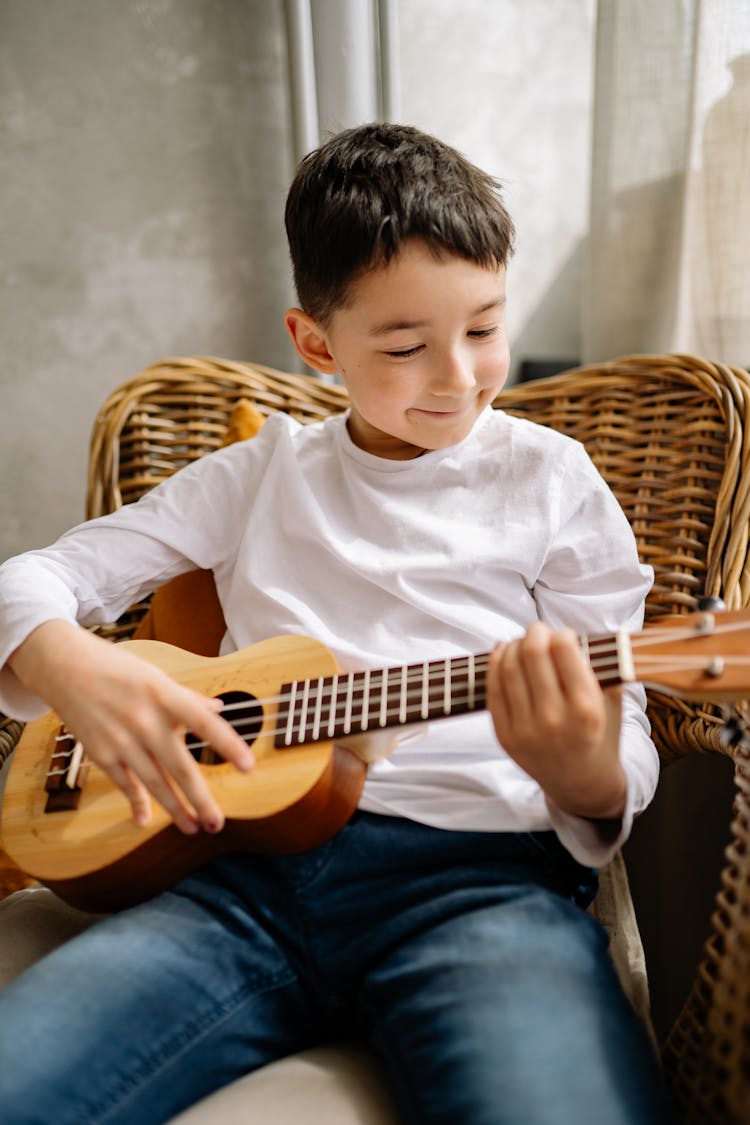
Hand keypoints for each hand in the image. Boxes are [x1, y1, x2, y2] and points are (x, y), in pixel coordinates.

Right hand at [9, 620, 253, 833]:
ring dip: (174, 809)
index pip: (204, 722)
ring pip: (153, 782)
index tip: (248, 766)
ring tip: (192, 827)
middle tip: (217, 823)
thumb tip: (217, 708)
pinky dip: (136, 802)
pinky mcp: (100, 752)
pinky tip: (146, 820)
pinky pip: (124, 783)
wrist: (64, 666)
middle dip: (200, 799)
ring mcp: (121, 739)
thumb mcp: (156, 675)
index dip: (228, 745)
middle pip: (179, 766)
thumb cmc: (117, 668)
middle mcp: (144, 719)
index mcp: (164, 695)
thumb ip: (187, 697)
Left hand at [486, 622, 626, 820]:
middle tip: (540, 631)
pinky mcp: (505, 737)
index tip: (565, 635)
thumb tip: (579, 633)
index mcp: (586, 709)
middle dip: (535, 632)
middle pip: (532, 653)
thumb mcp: (613, 704)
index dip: (562, 634)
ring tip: (523, 643)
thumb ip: (603, 668)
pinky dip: (495, 664)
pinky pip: (493, 689)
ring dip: (514, 645)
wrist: (582, 785)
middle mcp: (554, 720)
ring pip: (509, 667)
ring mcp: (526, 730)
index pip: (564, 650)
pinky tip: (503, 652)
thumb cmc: (600, 736)